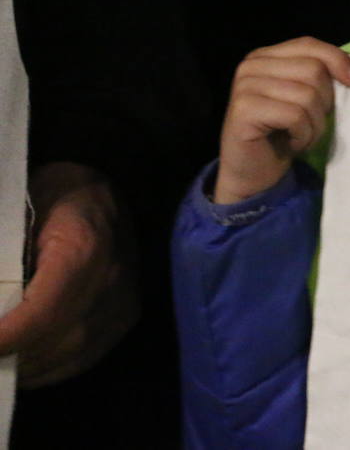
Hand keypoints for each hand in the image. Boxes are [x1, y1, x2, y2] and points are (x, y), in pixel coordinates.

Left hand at [0, 162, 138, 386]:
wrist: (101, 191)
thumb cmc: (52, 194)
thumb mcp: (18, 210)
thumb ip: (5, 253)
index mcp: (83, 246)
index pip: (44, 311)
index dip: (7, 337)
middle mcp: (112, 278)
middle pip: (57, 338)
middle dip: (12, 355)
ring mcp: (124, 299)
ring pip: (72, 353)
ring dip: (28, 365)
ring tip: (0, 360)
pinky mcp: (126, 314)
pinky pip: (86, 356)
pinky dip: (50, 368)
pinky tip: (23, 364)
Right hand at [217, 37, 349, 203]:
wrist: (254, 173)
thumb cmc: (284, 134)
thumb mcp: (305, 98)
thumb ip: (319, 77)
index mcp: (266, 56)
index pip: (309, 44)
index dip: (337, 60)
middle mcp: (251, 66)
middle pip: (313, 70)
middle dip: (325, 102)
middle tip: (313, 123)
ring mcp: (245, 86)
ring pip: (307, 95)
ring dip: (315, 125)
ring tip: (302, 136)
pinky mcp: (244, 110)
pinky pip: (295, 116)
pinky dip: (303, 135)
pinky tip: (292, 144)